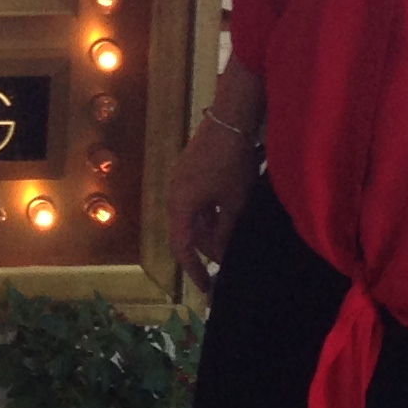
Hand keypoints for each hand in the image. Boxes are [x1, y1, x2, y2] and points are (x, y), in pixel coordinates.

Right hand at [166, 116, 255, 291]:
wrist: (230, 120)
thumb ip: (226, 232)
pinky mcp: (188, 171)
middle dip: (205, 249)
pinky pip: (193, 202)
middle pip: (185, 232)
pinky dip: (208, 214)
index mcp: (179, 205)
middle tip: (227, 262)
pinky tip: (226, 217)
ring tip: (230, 240)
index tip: (206, 288)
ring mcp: (179, 181)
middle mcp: (173, 194)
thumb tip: (222, 255)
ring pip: (191, 217)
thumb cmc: (232, 163)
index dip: (193, 270)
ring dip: (208, 231)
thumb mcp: (234, 203)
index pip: (182, 247)